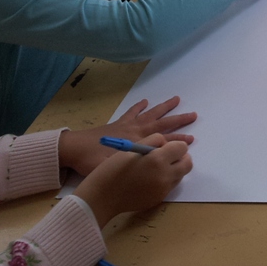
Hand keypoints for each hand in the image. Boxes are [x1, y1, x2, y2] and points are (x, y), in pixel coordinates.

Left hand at [58, 96, 196, 175]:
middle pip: (162, 124)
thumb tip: (153, 165)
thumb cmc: (92, 161)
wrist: (73, 148)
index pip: (162, 141)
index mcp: (138, 142)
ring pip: (150, 114)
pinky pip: (131, 112)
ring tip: (176, 99)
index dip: (177, 141)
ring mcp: (127, 125)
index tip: (191, 140)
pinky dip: (139, 106)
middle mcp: (136, 131)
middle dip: (178, 120)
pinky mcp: (117, 124)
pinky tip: (145, 101)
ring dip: (164, 107)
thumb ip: (134, 164)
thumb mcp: (115, 166)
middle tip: (193, 114)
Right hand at [74, 134, 192, 227]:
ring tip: (157, 167)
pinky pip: (169, 186)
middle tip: (168, 156)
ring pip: (180, 175)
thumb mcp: (132, 147)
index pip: (182, 148)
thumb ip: (153, 141)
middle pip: (187, 164)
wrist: (101, 197)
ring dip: (174, 169)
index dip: (175, 145)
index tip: (165, 146)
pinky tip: (149, 178)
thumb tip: (165, 144)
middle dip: (181, 157)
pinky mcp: (158, 199)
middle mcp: (164, 176)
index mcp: (158, 159)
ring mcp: (163, 190)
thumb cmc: (112, 169)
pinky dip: (165, 180)